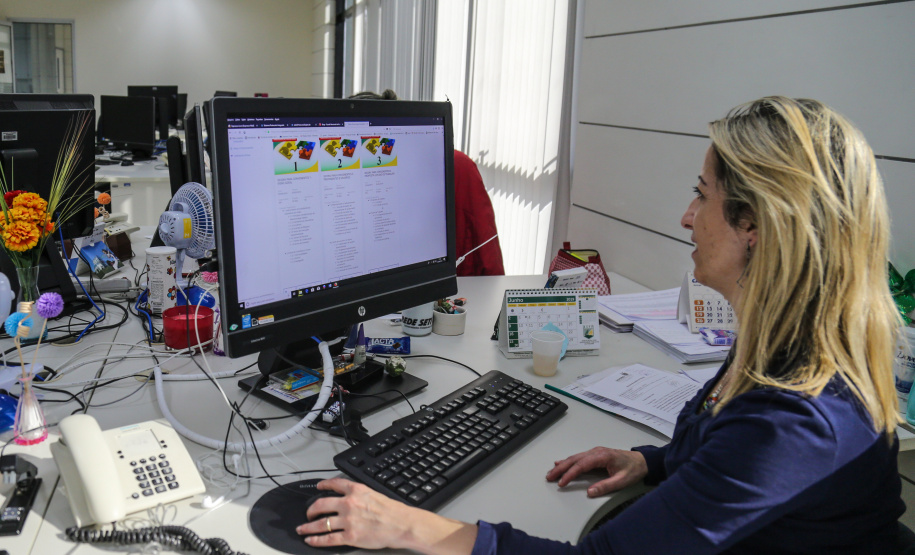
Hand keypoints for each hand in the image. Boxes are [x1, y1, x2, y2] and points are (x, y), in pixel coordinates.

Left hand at [296, 478, 477, 553]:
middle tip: (307, 513)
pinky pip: (328, 539)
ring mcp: (348, 521)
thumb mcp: (374, 493)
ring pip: (322, 523)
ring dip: (308, 526)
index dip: (323, 485)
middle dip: (310, 510)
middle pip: (321, 505)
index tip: (318, 487)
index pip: (334, 484)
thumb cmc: (392, 511)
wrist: (401, 524)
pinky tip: (311, 540)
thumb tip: (347, 496)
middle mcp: (349, 503)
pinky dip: (316, 540)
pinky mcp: (350, 536)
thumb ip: (359, 494)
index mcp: (356, 491)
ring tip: (302, 528)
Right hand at [546, 447, 647, 497]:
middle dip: (561, 469)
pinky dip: (569, 461)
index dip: (570, 474)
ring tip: (552, 473)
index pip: (581, 465)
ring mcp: (595, 452)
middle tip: (549, 477)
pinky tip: (561, 463)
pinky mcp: (596, 454)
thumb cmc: (633, 469)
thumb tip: (590, 492)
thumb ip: (605, 486)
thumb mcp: (622, 481)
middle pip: (574, 459)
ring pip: (575, 457)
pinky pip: (579, 457)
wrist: (642, 461)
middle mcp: (596, 452)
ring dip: (563, 465)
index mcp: (602, 456)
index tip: (562, 483)